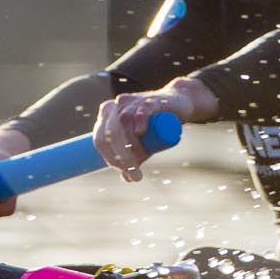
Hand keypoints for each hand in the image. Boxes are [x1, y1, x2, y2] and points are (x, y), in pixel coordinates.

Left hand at [95, 78, 215, 181]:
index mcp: (107, 115)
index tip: (126, 173)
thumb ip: (133, 158)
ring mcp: (133, 101)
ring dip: (131, 145)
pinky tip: (140, 132)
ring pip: (125, 122)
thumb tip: (127, 178)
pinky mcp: (151, 100)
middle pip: (110, 133)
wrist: (179, 104)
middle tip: (134, 173)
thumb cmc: (155, 124)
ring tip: (142, 159)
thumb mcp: (143, 143)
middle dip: (120, 157)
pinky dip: (139, 121)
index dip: (110, 158)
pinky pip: (140, 109)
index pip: (100, 138)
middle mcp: (117, 106)